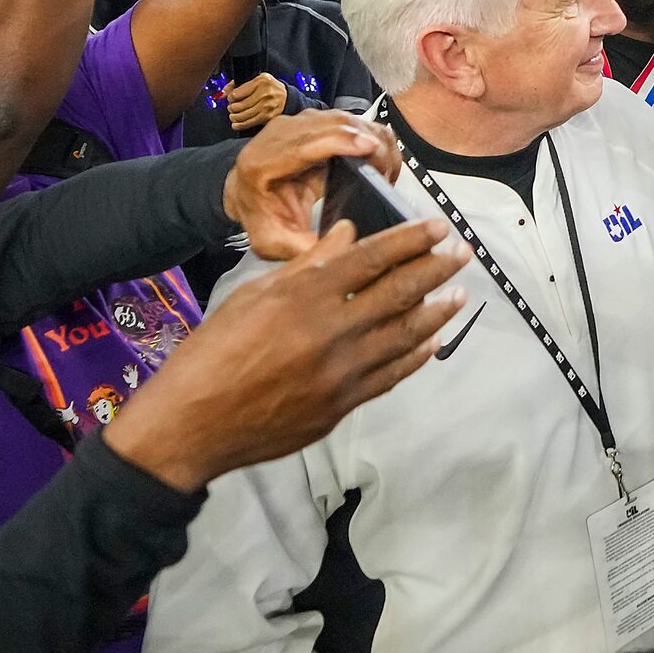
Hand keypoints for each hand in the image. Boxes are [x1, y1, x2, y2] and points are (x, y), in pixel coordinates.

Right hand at [104, 213, 460, 490]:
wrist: (191, 425)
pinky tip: (430, 340)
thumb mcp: (251, 296)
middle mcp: (330, 332)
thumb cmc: (212, 353)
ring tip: (458, 293)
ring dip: (436, 311)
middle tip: (462, 253)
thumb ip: (307, 266)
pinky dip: (416, 355)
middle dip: (436, 269)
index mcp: (304, 297)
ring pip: (405, 335)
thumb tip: (348, 236)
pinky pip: (391, 375)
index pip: (371, 259)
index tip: (440, 227)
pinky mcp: (342, 405)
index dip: (411, 240)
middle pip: (398, 293)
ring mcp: (340, 373)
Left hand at [223, 109, 402, 259]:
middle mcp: (279, 134)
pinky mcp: (315, 121)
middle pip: (332, 124)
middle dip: (368, 143)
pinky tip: (378, 160)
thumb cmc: (261, 215)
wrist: (247, 192)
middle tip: (387, 175)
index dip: (339, 142)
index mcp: (262, 162)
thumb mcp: (273, 242)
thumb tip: (341, 248)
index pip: (303, 144)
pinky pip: (350, 121)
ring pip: (346, 119)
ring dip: (374, 139)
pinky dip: (371, 135)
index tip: (369, 147)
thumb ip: (302, 248)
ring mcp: (298, 123)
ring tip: (385, 172)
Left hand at [225, 72, 289, 130]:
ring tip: (233, 116)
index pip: (237, 94)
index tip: (231, 99)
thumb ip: (236, 85)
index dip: (230, 98)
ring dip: (234, 117)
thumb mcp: (255, 79)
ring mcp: (267, 106)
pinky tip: (236, 124)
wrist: (286, 97)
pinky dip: (240, 125)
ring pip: (243, 116)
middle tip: (231, 108)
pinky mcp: (268, 117)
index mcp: (260, 81)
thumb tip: (221, 94)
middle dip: (231, 108)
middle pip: (239, 106)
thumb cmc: (268, 87)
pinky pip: (249, 123)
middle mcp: (265, 94)